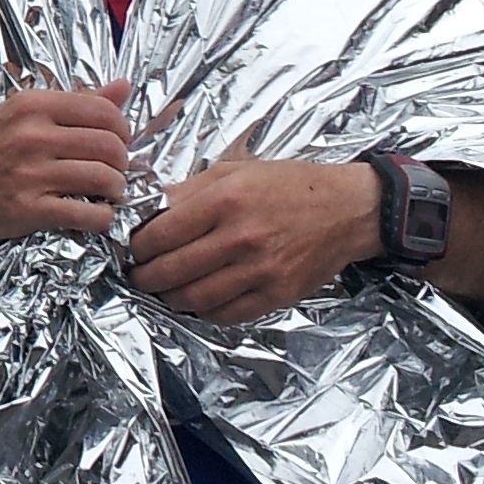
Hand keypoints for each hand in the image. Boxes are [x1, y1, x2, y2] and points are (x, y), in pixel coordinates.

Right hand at [0, 82, 134, 242]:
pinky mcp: (28, 209)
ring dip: (116, 189)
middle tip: (115, 169)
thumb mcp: (27, 112)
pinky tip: (96, 213)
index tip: (118, 142)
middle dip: (122, 162)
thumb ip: (77, 100)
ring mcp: (29, 173)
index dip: (123, 130)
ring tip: (108, 191)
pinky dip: (102, 217)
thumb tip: (124, 87)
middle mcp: (31, 136)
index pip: (104, 112)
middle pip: (109, 146)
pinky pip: (86, 214)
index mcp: (34, 105)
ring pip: (103, 179)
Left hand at [130, 158, 384, 324]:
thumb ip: (192, 189)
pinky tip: (196, 301)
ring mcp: (261, 270)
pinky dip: (204, 312)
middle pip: (173, 270)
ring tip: (163, 290)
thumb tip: (153, 208)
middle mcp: (242, 237)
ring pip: (196, 297)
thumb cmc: (291, 185)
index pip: (163, 233)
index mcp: (227, 200)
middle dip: (146, 276)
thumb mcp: (237, 170)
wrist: (349, 208)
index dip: (139, 246)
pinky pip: (228, 314)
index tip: (135, 248)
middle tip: (139, 275)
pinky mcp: (278, 294)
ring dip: (170, 298)